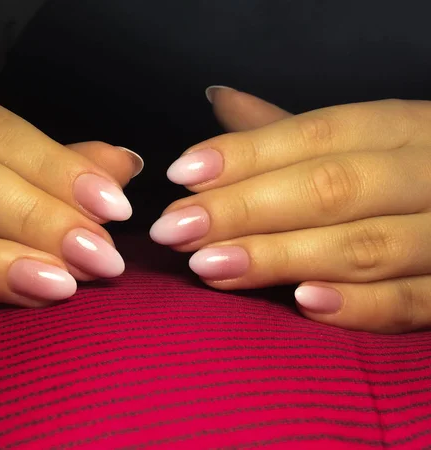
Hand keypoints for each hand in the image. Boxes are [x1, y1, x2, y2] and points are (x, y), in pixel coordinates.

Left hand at [152, 85, 430, 333]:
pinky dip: (359, 305)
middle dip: (244, 210)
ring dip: (280, 257)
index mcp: (401, 127)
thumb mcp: (361, 141)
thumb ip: (288, 132)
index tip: (181, 174)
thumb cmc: (403, 172)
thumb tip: (220, 100)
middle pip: (330, 188)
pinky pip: (413, 302)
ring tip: (210, 266)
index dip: (245, 155)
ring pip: (364, 246)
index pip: (315, 135)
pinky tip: (301, 302)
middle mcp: (430, 172)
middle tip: (175, 230)